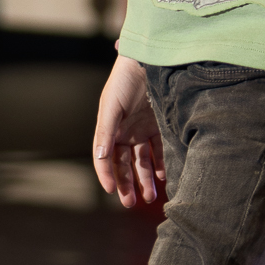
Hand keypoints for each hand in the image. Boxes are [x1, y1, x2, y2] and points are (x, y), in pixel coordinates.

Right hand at [92, 56, 166, 207]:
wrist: (150, 61)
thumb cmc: (125, 80)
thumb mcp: (111, 106)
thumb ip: (106, 132)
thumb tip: (99, 158)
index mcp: (109, 128)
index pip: (105, 158)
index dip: (107, 174)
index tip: (111, 191)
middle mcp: (125, 132)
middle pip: (125, 164)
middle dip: (127, 184)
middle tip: (131, 203)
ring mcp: (143, 130)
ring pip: (144, 161)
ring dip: (146, 180)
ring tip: (151, 197)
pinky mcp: (161, 126)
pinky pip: (161, 150)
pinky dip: (162, 164)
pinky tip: (165, 177)